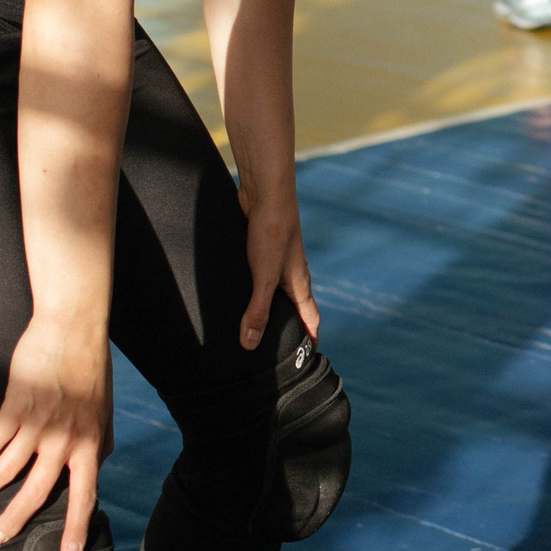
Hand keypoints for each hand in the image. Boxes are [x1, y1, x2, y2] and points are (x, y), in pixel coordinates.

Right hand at [0, 314, 112, 550]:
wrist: (74, 327)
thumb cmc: (92, 367)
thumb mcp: (104, 410)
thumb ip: (99, 442)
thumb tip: (96, 467)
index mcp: (91, 444)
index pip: (85, 495)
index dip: (75, 527)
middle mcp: (65, 440)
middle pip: (36, 491)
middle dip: (14, 520)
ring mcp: (39, 424)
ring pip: (6, 469)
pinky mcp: (16, 406)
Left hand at [238, 188, 318, 350]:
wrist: (265, 192)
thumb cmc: (271, 232)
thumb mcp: (263, 276)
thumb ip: (258, 310)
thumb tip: (250, 345)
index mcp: (299, 283)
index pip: (311, 318)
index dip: (310, 339)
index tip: (308, 358)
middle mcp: (291, 274)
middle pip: (296, 306)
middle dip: (292, 327)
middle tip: (282, 349)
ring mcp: (276, 261)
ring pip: (277, 291)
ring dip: (272, 308)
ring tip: (258, 324)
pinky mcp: (260, 250)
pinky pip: (260, 277)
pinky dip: (254, 290)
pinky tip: (239, 293)